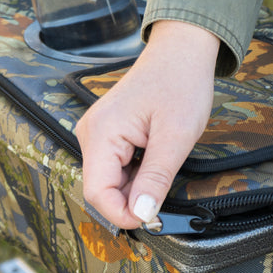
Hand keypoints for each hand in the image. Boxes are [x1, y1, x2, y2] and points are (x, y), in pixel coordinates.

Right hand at [74, 20, 218, 228]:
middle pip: (102, 189)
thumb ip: (156, 177)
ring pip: (110, 181)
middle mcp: (91, 134)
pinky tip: (156, 163)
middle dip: (131, 201)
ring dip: (136, 187)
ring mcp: (97, 134)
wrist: (181, 52)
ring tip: (164, 169)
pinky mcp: (108, 134)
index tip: (152, 220)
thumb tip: (142, 214)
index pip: (97, 193)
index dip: (122, 214)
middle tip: (165, 198)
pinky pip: (116, 167)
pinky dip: (136, 175)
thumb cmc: (180, 83)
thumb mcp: (176, 136)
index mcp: (101, 133)